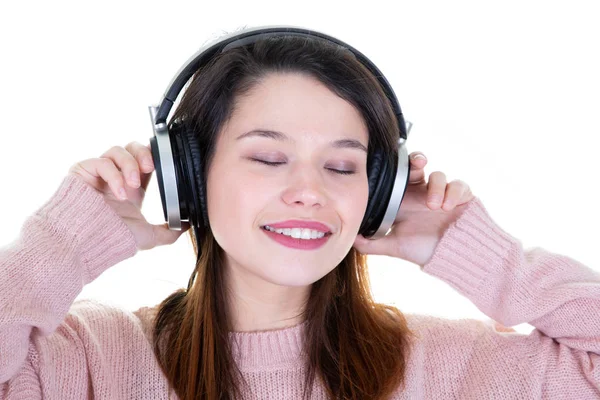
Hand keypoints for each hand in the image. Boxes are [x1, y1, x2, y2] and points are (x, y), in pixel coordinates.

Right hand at [68, 142, 189, 250]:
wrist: (86, 244)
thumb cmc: (111, 238)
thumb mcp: (148, 236)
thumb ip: (169, 232)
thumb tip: (188, 226)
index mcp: (132, 186)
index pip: (146, 159)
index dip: (156, 157)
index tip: (165, 165)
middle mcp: (115, 175)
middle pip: (132, 147)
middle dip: (143, 153)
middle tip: (150, 167)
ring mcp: (98, 172)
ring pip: (117, 150)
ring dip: (129, 164)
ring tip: (133, 185)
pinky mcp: (83, 171)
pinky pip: (101, 162)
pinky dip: (114, 175)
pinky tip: (120, 192)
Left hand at [353, 152, 474, 267]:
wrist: (452, 259)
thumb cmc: (424, 250)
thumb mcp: (396, 247)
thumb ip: (373, 243)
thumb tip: (351, 239)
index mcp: (406, 200)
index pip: (398, 176)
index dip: (396, 167)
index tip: (392, 167)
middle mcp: (423, 193)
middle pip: (418, 165)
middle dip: (417, 161)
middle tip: (417, 166)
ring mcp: (443, 193)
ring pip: (439, 175)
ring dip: (436, 186)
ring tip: (434, 206)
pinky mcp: (462, 197)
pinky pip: (459, 185)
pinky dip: (453, 192)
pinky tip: (447, 206)